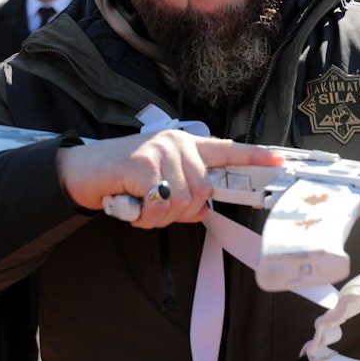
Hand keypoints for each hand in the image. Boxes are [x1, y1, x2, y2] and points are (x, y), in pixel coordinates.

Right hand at [56, 130, 284, 227]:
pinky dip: (145, 216)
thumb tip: (202, 209)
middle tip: (153, 208)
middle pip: (203, 191)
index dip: (254, 157)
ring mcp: (161, 151)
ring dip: (159, 217)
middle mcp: (178, 143)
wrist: (80, 170)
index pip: (226, 149)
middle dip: (181, 211)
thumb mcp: (158, 180)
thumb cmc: (121, 178)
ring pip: (183, 202)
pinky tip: (130, 204)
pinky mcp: (145, 164)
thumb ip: (184, 191)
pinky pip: (162, 205)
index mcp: (185, 144)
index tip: (280, 160)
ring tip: (139, 205)